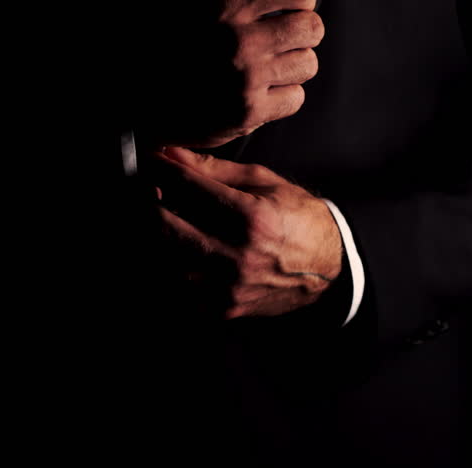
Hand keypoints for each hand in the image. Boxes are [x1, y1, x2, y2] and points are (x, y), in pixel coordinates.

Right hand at [135, 0, 324, 147]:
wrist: (139, 101)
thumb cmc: (171, 52)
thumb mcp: (202, 11)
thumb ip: (241, 6)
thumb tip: (294, 3)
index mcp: (226, 3)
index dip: (297, 6)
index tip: (282, 16)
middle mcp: (238, 36)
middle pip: (312, 28)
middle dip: (300, 37)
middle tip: (278, 46)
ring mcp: (245, 75)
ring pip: (308, 65)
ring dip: (292, 69)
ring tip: (264, 72)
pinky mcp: (248, 110)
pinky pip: (295, 98)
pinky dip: (282, 99)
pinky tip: (258, 96)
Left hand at [150, 147, 341, 318]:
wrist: (328, 269)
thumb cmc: (296, 217)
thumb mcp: (263, 182)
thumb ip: (213, 169)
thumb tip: (171, 153)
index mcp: (251, 218)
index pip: (187, 187)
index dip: (160, 169)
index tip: (149, 160)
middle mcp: (236, 256)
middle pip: (163, 226)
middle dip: (145, 202)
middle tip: (143, 189)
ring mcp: (226, 288)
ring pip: (162, 259)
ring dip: (152, 235)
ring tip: (155, 216)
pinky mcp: (220, 310)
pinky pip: (175, 286)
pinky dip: (166, 264)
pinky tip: (172, 248)